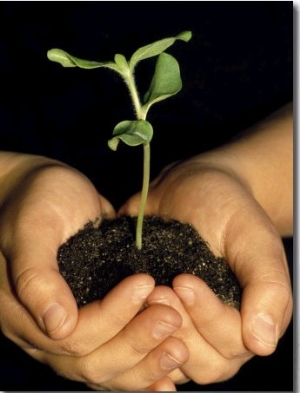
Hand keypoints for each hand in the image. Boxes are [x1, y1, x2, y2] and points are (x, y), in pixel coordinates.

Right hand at [0, 154, 187, 389]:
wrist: (47, 189)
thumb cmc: (37, 199)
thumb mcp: (32, 227)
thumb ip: (36, 275)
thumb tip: (58, 325)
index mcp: (22, 312)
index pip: (73, 335)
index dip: (112, 316)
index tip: (145, 283)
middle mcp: (45, 330)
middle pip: (92, 361)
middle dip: (136, 342)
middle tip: (172, 318)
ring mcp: (70, 327)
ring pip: (107, 366)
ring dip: (145, 360)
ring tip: (180, 347)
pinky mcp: (93, 319)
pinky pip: (116, 352)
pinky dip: (143, 362)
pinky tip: (170, 366)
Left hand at [120, 156, 292, 384]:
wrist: (195, 187)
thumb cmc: (228, 208)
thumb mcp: (253, 237)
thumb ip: (268, 285)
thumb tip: (262, 343)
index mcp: (251, 312)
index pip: (235, 341)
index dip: (208, 317)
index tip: (182, 280)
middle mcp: (221, 327)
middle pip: (206, 362)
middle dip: (181, 327)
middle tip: (157, 291)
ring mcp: (190, 324)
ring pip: (177, 358)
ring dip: (157, 335)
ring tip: (145, 294)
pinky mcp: (160, 315)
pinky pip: (150, 345)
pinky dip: (138, 338)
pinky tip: (125, 315)